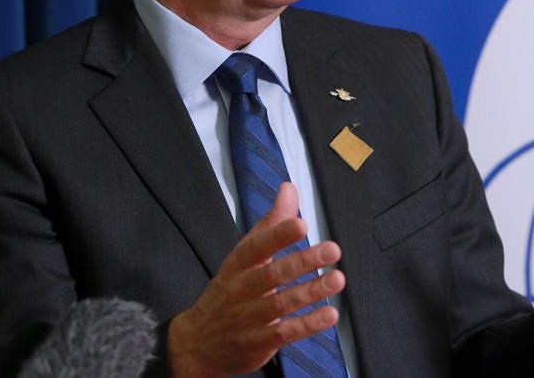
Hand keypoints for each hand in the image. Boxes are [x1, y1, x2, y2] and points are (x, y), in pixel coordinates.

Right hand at [167, 183, 345, 377]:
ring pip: (281, 303)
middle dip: (303, 261)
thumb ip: (271, 223)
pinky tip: (328, 314)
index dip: (278, 235)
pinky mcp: (258, 342)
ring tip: (336, 279)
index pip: (256, 247)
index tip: (300, 223)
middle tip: (332, 249)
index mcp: (237, 265)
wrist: (197, 343)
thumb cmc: (228, 291)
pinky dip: (307, 324)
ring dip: (311, 291)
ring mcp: (248, 318)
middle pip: (272, 274)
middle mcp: (241, 290)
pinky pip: (285, 332)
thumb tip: (289, 189)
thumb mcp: (243, 255)